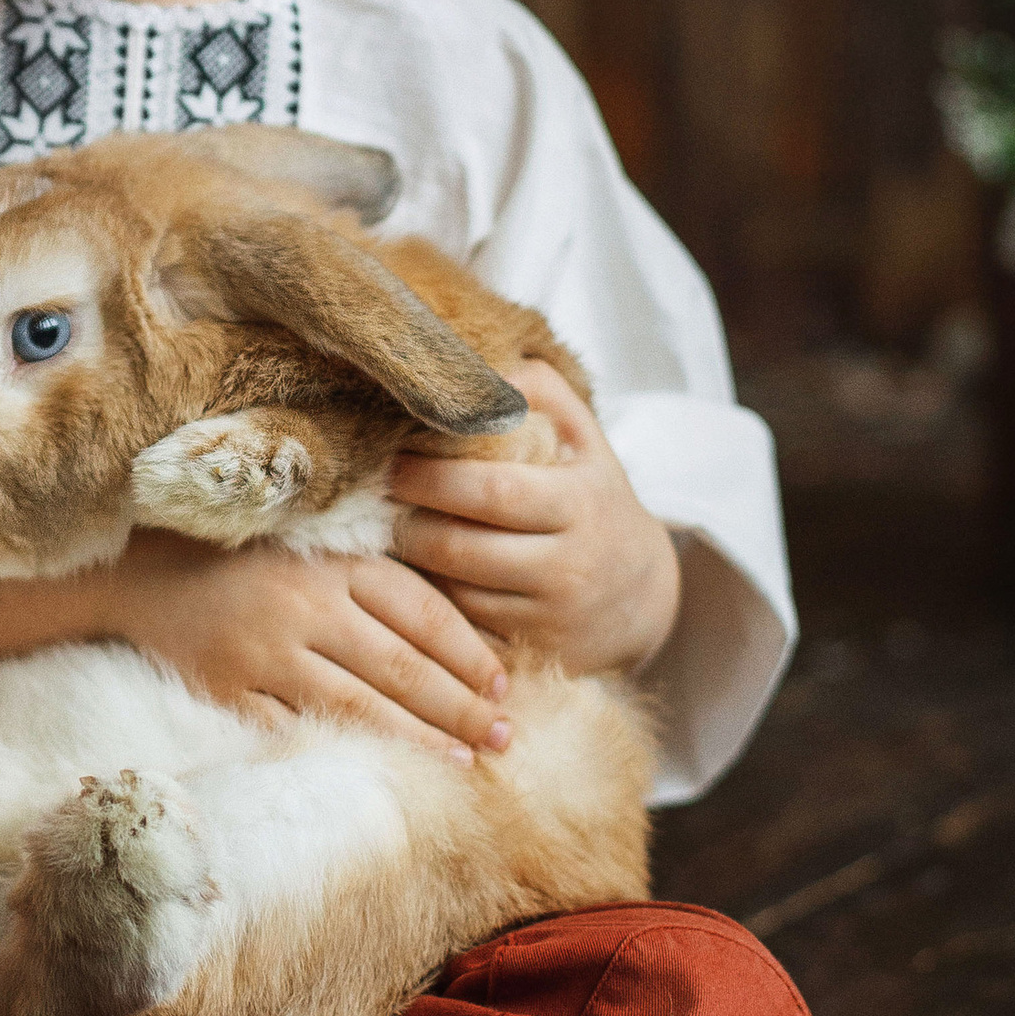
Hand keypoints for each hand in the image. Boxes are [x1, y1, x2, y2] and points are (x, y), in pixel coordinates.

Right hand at [109, 530, 511, 759]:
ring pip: (358, 707)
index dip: (470, 654)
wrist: (145, 568)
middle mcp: (304, 606)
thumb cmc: (249, 557)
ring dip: (418, 740)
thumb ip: (377, 581)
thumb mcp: (317, 548)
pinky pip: (297, 730)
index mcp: (334, 563)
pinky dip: (344, 750)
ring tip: (463, 764)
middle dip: (461, 709)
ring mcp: (265, 653)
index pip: (424, 611)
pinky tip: (380, 769)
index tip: (503, 686)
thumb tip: (462, 635)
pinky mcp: (229, 691)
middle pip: (402, 668)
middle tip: (503, 739)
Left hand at [386, 359, 680, 676]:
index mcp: (579, 504)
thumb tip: (478, 358)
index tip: (390, 461)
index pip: (491, 491)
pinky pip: (465, 636)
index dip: (431, 478)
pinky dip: (430, 614)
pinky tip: (404, 588)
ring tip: (379, 540)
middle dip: (407, 526)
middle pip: (462, 550)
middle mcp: (569, 567)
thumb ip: (539, 391)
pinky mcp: (535, 658)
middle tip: (371, 502)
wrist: (644, 596)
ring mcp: (551, 620)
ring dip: (409, 571)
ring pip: (455, 599)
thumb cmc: (594, 499)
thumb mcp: (585, 439)